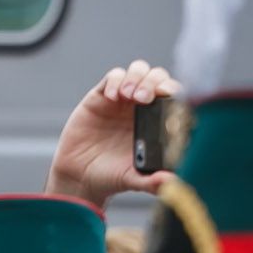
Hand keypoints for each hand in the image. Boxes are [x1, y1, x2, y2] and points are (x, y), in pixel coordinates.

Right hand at [46, 61, 181, 208]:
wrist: (78, 176)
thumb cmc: (110, 177)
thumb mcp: (134, 179)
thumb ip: (152, 181)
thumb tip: (173, 182)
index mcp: (156, 122)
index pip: (172, 95)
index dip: (173, 90)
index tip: (170, 97)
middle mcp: (141, 107)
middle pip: (157, 77)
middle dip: (154, 82)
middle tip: (144, 99)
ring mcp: (121, 100)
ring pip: (138, 70)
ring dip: (137, 77)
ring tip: (129, 95)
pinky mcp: (100, 97)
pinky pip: (112, 77)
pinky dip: (115, 81)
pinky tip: (112, 97)